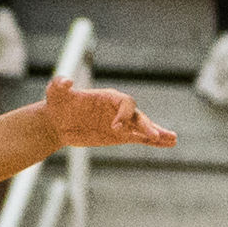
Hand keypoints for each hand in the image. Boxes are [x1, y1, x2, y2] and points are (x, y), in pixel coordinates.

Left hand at [42, 75, 176, 148]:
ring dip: (157, 133)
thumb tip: (67, 82)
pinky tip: (167, 144)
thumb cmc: (57, 103)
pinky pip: (137, 138)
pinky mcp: (118, 136)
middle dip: (146, 125)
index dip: (124, 114)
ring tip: (172, 140)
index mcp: (107, 97)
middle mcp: (117, 109)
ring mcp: (119, 123)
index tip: (115, 127)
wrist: (56, 121)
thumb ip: (59, 84)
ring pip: (142, 127)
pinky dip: (152, 142)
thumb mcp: (54, 92)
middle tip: (153, 136)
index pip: (125, 102)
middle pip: (137, 115)